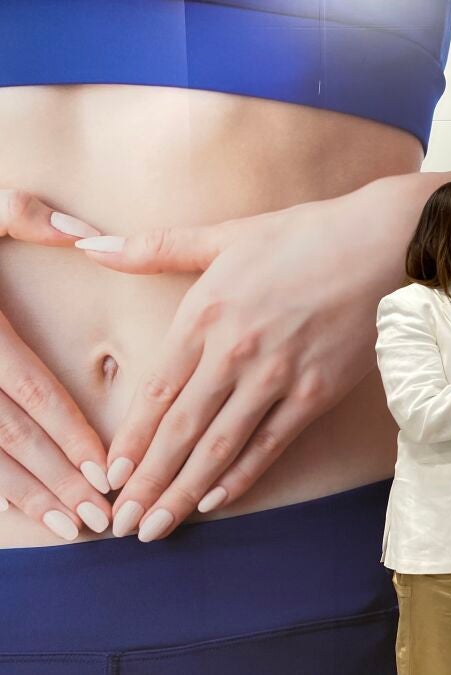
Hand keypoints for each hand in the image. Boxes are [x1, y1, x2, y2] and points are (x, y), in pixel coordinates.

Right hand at [0, 190, 111, 539]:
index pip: (31, 388)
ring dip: (26, 494)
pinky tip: (17, 511)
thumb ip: (26, 217)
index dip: (69, 430)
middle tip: (101, 515)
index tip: (105, 466)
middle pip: (10, 435)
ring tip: (69, 525)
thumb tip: (88, 235)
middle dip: (57, 478)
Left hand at [76, 175, 443, 540]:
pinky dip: (241, 476)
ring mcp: (278, 376)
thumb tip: (88, 247)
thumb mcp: (225, 236)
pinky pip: (272, 444)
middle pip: (180, 430)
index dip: (130, 440)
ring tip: (156, 529)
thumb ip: (154, 249)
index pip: (156, 392)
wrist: (382, 243)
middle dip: (147, 483)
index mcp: (206, 314)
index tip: (110, 476)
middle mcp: (236, 352)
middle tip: (121, 525)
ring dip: (184, 493)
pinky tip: (215, 501)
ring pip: (220, 446)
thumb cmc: (304, 235)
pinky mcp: (317, 392)